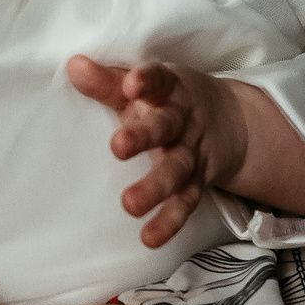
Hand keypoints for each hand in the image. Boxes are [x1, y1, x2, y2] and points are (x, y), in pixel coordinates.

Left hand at [64, 57, 247, 247]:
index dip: (147, 80)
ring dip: (155, 187)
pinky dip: (169, 222)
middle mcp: (182, 121)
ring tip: (129, 204)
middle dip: (144, 136)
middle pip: (165, 127)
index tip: (132, 83)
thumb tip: (73, 66)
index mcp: (168, 90)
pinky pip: (184, 204)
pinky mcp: (197, 183)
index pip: (159, 79)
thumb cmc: (167, 99)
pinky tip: (149, 238)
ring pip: (176, 170)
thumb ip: (107, 81)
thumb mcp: (143, 85)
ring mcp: (191, 153)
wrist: (231, 121)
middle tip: (118, 146)